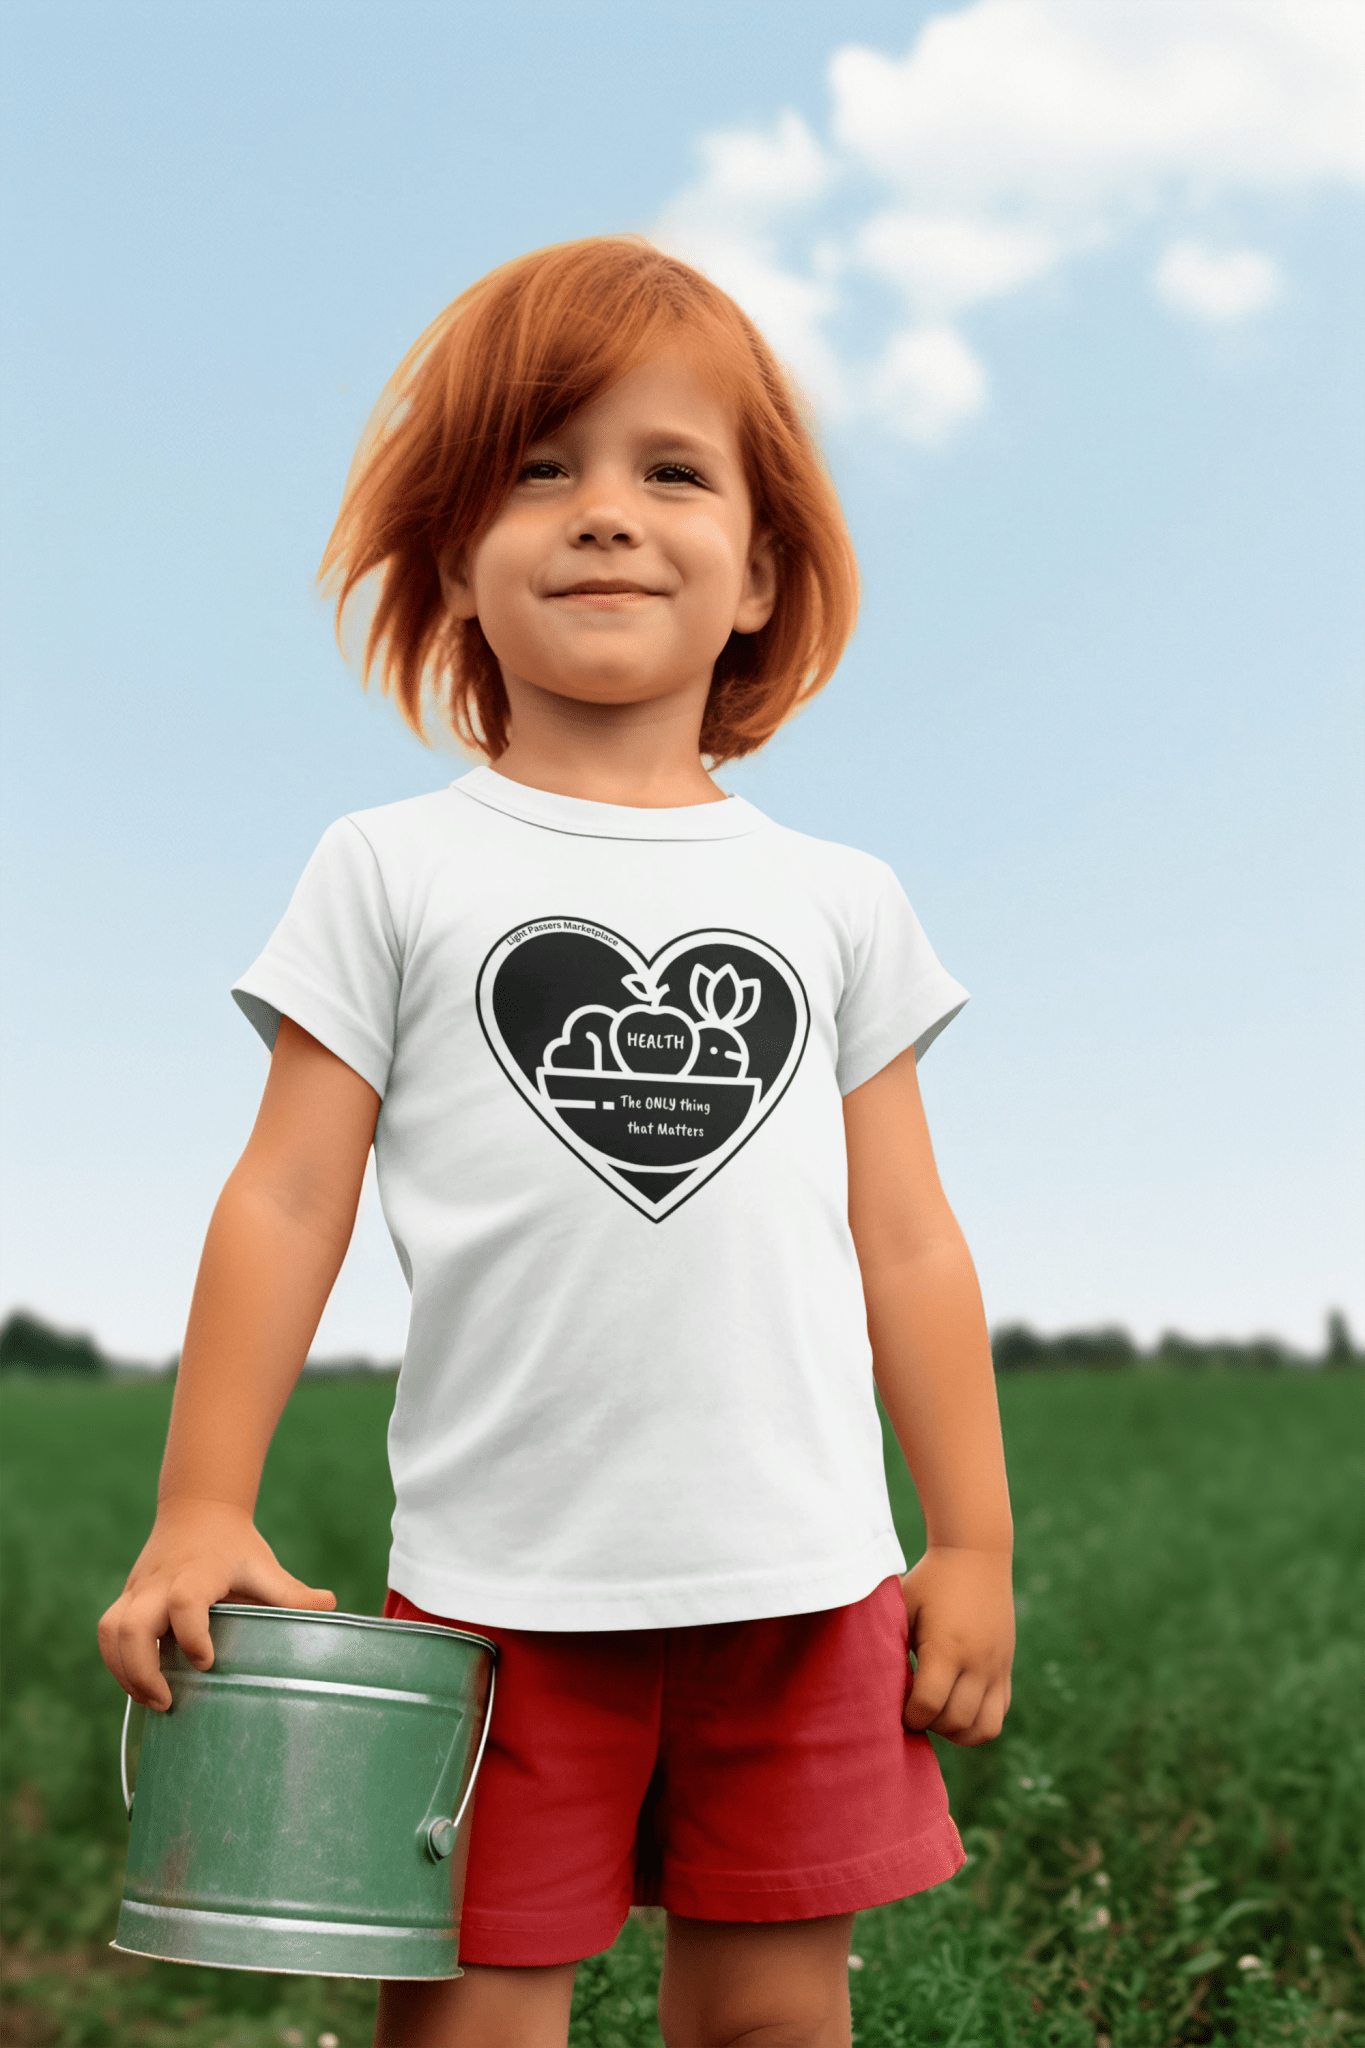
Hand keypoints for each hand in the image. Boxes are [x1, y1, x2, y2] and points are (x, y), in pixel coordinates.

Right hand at [97, 1497, 335, 1710]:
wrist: (198, 1510)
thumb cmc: (234, 1545)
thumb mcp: (264, 1565)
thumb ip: (291, 1593)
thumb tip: (331, 1607)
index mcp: (198, 1571)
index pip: (185, 1600)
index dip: (192, 1634)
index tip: (207, 1662)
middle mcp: (161, 1581)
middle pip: (131, 1623)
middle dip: (141, 1668)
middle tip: (168, 1700)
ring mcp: (139, 1589)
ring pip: (111, 1629)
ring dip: (123, 1670)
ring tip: (152, 1699)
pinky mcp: (127, 1598)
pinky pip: (108, 1632)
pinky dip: (116, 1662)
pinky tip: (140, 1685)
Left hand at [900, 1546, 1013, 1745]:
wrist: (975, 1554)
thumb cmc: (930, 1580)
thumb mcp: (903, 1607)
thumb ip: (891, 1646)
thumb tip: (876, 1685)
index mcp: (946, 1647)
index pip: (928, 1705)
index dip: (909, 1716)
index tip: (898, 1708)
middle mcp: (976, 1661)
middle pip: (955, 1720)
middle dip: (930, 1725)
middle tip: (914, 1710)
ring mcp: (996, 1666)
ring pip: (984, 1728)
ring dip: (957, 1731)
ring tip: (937, 1715)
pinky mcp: (1006, 1666)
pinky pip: (999, 1713)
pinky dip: (978, 1722)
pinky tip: (956, 1706)